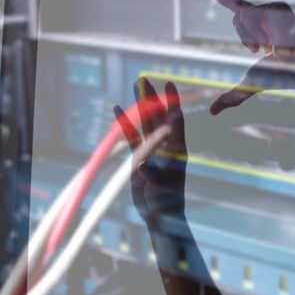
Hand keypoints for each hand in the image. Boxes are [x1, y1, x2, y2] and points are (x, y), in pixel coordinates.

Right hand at [115, 79, 186, 225]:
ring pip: (143, 124)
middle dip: (151, 98)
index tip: (169, 85)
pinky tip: (117, 111)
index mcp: (176, 148)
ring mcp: (151, 152)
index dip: (171, 102)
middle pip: (157, 117)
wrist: (160, 215)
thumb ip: (152, 173)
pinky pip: (131, 139)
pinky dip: (124, 125)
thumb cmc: (167, 200)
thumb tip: (141, 164)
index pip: (175, 120)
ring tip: (134, 87)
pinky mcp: (139, 160)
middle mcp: (164, 146)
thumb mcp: (162, 185)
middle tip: (144, 79)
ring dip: (138, 107)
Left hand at [209, 0, 294, 114]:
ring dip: (250, 35)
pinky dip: (255, 27)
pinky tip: (272, 36)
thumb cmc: (282, 75)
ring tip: (269, 44)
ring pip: (242, 15)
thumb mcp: (251, 83)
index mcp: (262, 34)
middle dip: (243, 37)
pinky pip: (250, 10)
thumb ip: (233, 96)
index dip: (227, 0)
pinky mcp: (278, 5)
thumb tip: (212, 113)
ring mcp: (273, 11)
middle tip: (261, 49)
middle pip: (237, 19)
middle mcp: (267, 21)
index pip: (241, 16)